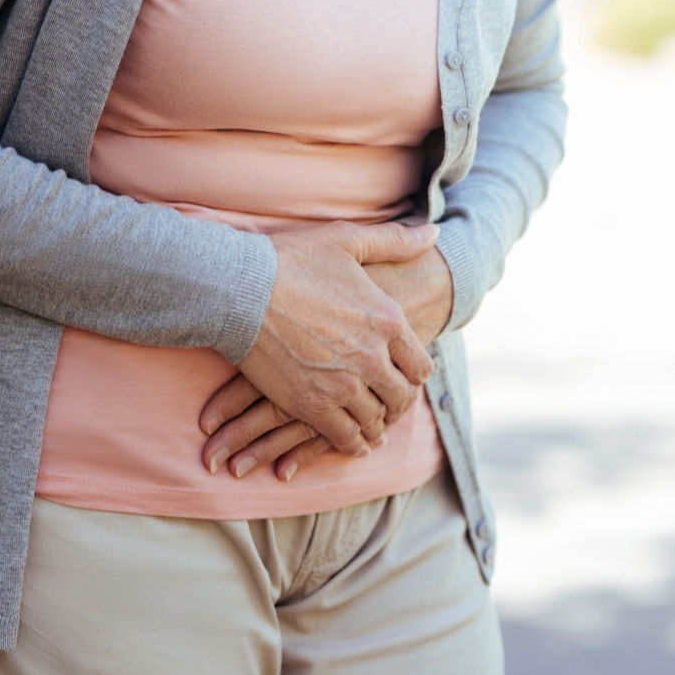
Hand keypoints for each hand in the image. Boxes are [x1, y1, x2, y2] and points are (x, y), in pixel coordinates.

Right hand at [200, 244, 454, 480]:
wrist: (240, 289)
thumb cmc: (291, 259)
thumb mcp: (347, 240)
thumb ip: (395, 241)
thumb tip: (433, 232)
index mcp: (387, 320)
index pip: (421, 365)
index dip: (414, 375)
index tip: (404, 377)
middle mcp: (372, 357)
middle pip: (401, 397)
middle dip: (397, 403)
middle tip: (389, 406)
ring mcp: (342, 384)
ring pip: (374, 420)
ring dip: (376, 425)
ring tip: (373, 427)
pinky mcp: (311, 404)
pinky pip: (344, 436)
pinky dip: (352, 443)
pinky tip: (353, 442)